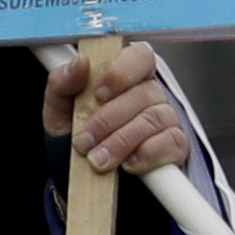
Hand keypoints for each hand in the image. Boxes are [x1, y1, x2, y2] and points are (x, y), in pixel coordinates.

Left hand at [45, 40, 192, 177]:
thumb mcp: (59, 110)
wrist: (80, 178)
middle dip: (108, 120)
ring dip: (122, 141)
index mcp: (124, 77)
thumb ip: (62, 83)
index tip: (98, 94)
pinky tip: (127, 165)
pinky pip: (171, 142)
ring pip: (154, 119)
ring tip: (97, 160)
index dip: (122, 72)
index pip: (139, 56)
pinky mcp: (175, 146)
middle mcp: (150, 93)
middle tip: (84, 141)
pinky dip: (146, 155)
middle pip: (143, 93)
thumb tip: (79, 63)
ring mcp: (166, 118)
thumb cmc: (73, 136)